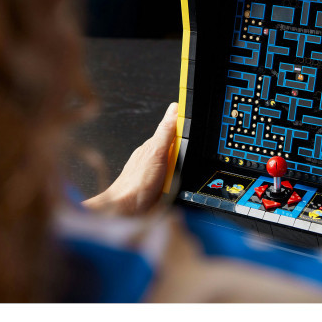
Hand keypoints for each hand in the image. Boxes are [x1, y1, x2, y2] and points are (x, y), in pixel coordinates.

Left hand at [84, 102, 177, 216]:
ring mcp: (159, 173)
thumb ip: (166, 131)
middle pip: (180, 149)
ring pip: (180, 166)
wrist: (127, 212)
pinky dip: (180, 183)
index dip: (186, 126)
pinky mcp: (163, 188)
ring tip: (178, 179)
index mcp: (153, 145)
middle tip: (182, 163)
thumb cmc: (135, 184)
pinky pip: (178, 181)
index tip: (195, 125)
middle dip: (187, 154)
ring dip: (184, 172)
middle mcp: (156, 158)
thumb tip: (174, 109)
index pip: (175, 129)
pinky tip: (178, 188)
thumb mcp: (156, 152)